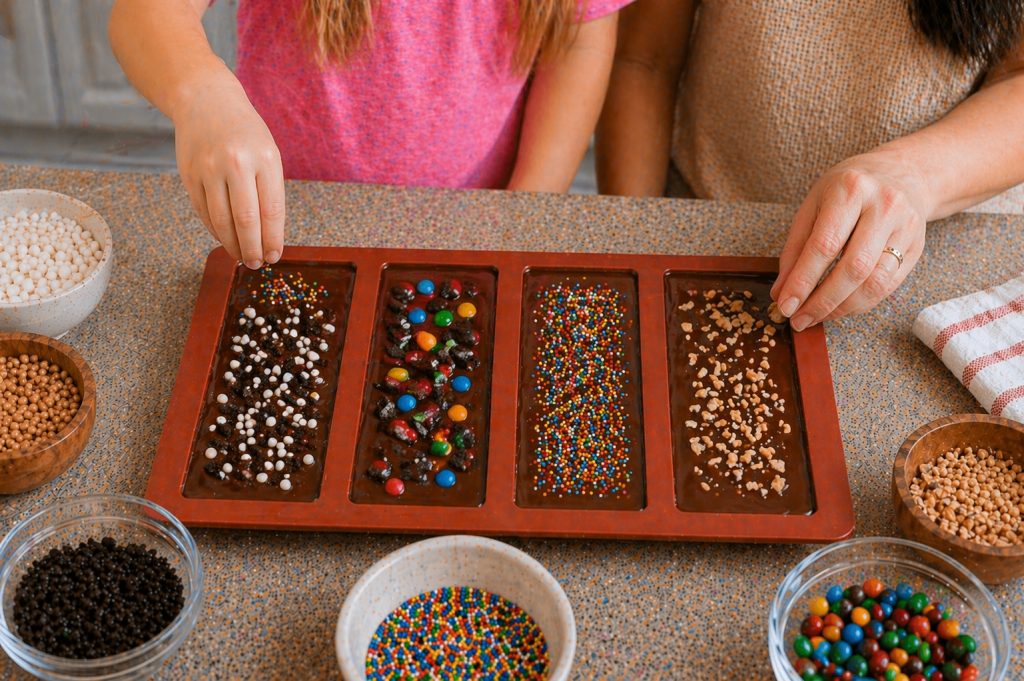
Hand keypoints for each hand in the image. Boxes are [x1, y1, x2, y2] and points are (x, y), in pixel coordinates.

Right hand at [172, 68, 284, 267]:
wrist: (206, 101)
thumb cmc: (246, 133)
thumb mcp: (268, 154)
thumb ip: (270, 192)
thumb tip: (269, 237)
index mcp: (264, 158)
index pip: (271, 211)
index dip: (273, 239)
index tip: (276, 256)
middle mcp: (235, 163)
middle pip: (245, 220)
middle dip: (253, 249)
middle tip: (258, 264)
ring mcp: (208, 169)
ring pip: (221, 221)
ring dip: (233, 246)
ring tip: (243, 257)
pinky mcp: (188, 175)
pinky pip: (203, 212)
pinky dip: (216, 231)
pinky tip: (226, 239)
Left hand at [771, 153, 929, 329]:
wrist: (903, 172)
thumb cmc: (849, 189)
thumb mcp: (814, 204)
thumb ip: (795, 248)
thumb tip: (781, 291)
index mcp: (851, 189)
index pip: (824, 245)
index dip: (803, 281)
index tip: (785, 305)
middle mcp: (884, 206)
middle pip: (853, 268)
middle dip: (822, 301)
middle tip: (798, 319)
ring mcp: (906, 227)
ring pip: (874, 283)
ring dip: (841, 308)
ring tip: (815, 317)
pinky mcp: (917, 246)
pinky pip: (887, 286)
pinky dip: (859, 304)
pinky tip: (839, 308)